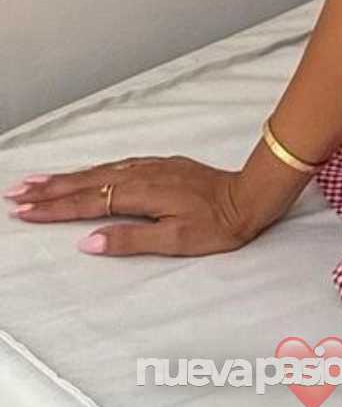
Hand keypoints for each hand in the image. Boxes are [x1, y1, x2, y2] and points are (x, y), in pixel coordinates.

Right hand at [4, 155, 271, 255]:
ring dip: (69, 177)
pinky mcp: (164, 165)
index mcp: (142, 194)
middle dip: (51, 189)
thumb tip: (89, 241)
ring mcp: (154, 167)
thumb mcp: (176, 240)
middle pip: (88, 182)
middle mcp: (144, 175)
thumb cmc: (219, 223)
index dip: (54, 209)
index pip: (88, 203)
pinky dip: (95, 170)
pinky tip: (88, 173)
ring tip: (40, 181)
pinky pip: (118, 165)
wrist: (252, 196)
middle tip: (17, 194)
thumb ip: (131, 239)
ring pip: (101, 171)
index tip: (24, 212)